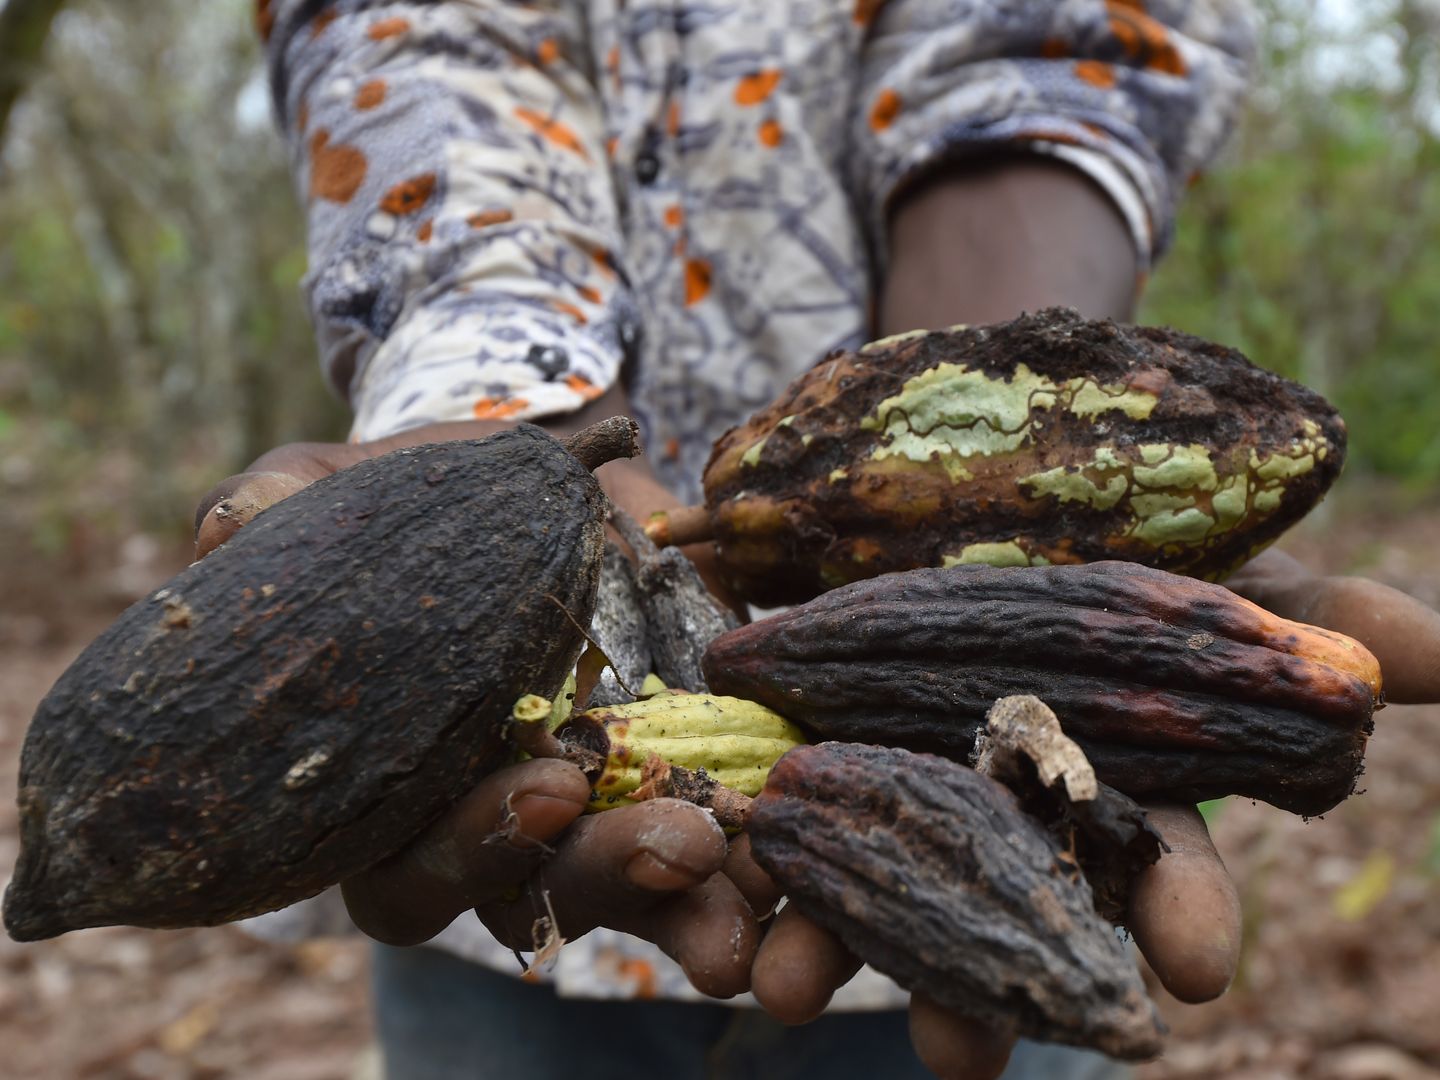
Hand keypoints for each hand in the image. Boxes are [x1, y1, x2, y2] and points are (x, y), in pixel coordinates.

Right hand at [194, 419, 767, 995]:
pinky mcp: (704, 762)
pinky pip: (745, 836)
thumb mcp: (337, 489)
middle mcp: (510, 818)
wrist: (541, 469)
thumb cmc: (411, 497)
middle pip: (554, 890)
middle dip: (618, 875)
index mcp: (403, 789)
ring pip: (656, 891)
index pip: (415, 869)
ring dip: (714, 907)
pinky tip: (822, 857)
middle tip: (681, 845)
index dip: (471, 849)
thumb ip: (277, 507)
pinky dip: (782, 856)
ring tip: (768, 916)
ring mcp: (615, 799)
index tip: (543, 784)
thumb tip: (231, 528)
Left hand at [749, 548, 1439, 1079]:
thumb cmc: (1097, 518)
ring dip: (831, 948)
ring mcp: (898, 784)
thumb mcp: (1204, 549)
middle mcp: (1004, 806)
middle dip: (981, 983)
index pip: (1159, 861)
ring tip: (792, 993)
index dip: (1180, 911)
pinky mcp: (800, 747)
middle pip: (994, 911)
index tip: (1191, 970)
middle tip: (962, 1057)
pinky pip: (763, 822)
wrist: (949, 455)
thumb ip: (1308, 614)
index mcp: (1113, 778)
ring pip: (864, 889)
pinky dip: (733, 863)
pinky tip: (707, 909)